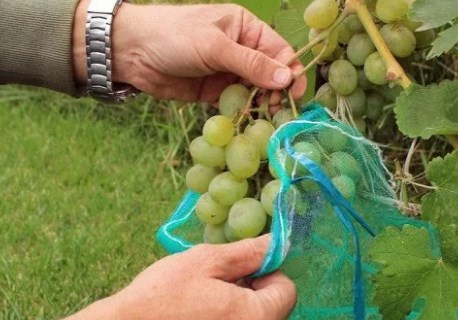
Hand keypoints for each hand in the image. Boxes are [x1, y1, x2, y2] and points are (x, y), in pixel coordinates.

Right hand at [46, 236, 295, 319]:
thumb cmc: (162, 295)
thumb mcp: (208, 261)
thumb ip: (251, 252)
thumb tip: (279, 243)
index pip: (288, 289)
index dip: (266, 272)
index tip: (237, 270)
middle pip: (273, 311)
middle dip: (253, 292)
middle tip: (215, 283)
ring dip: (239, 312)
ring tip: (202, 303)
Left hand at [73, 2, 306, 102]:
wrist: (131, 53)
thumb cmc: (174, 36)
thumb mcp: (215, 47)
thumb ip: (252, 64)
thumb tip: (288, 78)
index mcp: (246, 28)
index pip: (280, 51)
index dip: (291, 72)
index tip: (296, 94)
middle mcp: (241, 49)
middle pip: (271, 74)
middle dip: (278, 92)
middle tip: (278, 112)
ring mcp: (229, 72)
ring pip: (256, 92)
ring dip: (262, 106)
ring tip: (264, 120)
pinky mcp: (216, 92)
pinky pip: (238, 104)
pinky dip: (244, 114)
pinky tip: (247, 123)